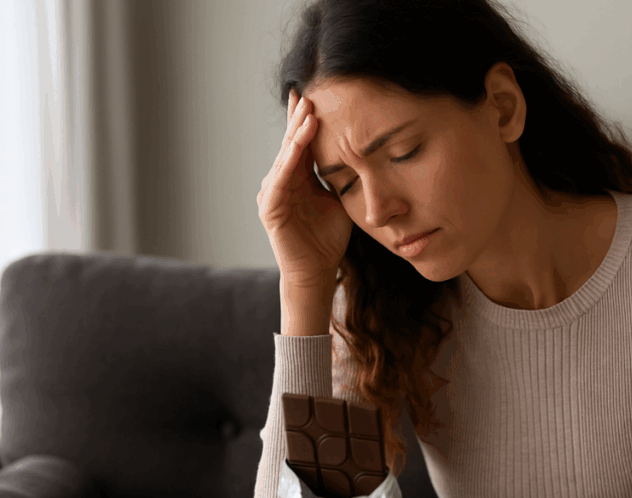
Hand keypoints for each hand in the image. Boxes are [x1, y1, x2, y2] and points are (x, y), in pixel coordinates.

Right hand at [257, 87, 352, 286]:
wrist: (317, 271)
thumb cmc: (329, 237)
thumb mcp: (340, 199)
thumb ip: (342, 176)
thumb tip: (361, 152)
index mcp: (299, 178)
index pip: (302, 143)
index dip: (306, 120)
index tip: (314, 95)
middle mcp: (282, 181)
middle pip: (291, 144)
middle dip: (299, 119)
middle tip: (309, 93)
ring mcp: (273, 193)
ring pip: (285, 157)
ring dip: (296, 135)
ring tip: (308, 112)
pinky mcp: (270, 208)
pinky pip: (279, 179)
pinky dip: (289, 161)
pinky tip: (297, 145)